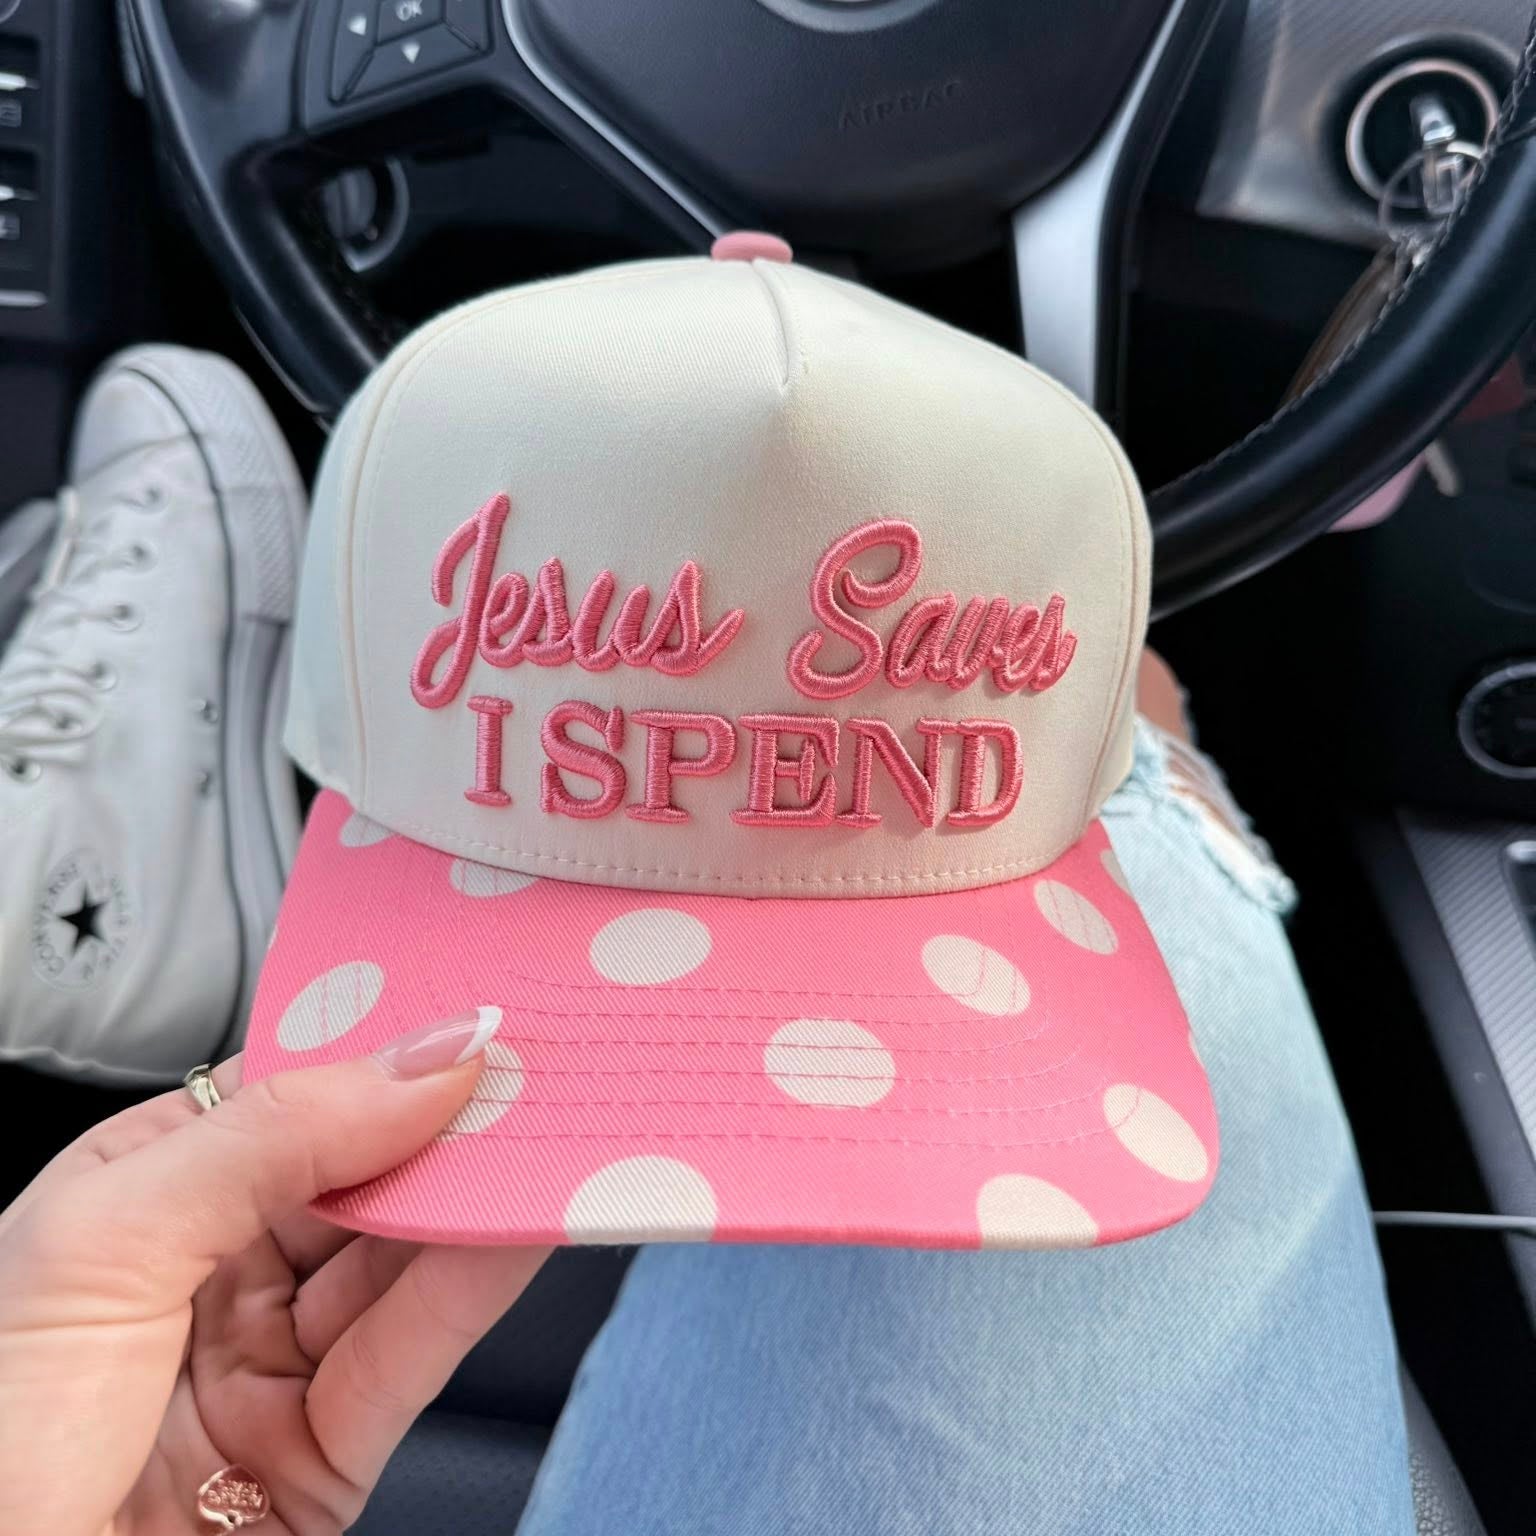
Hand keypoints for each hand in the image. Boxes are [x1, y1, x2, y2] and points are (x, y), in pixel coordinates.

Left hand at [0, 1013, 549, 1535]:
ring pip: (402, 1258)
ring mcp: (274, 1360)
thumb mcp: (106, 1242)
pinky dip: (478, 1286)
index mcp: (147, 1194)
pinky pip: (414, 1352)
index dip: (382, 1049)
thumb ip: (271, 1138)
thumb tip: (420, 1061)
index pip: (289, 1094)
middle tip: (531, 1069)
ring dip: (479, 1198)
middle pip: (363, 1173)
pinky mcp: (325, 1452)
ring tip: (550, 1135)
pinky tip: (524, 1226)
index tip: (467, 1013)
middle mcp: (216, 1268)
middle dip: (449, 1121)